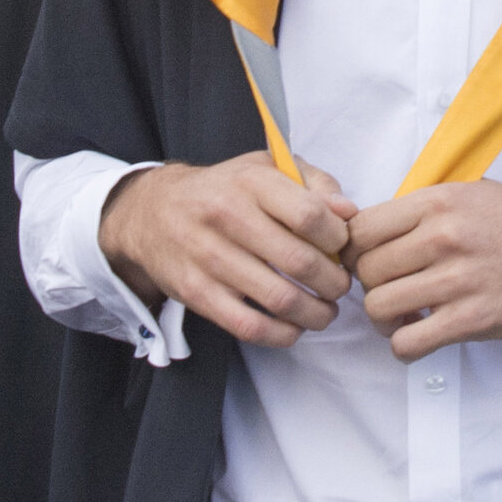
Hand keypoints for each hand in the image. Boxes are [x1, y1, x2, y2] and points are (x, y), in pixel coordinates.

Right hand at [96, 152, 354, 345]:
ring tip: (325, 310)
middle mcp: (226, 216)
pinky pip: (250, 326)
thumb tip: (349, 213)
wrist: (152, 213)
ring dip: (316, 313)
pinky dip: (283, 334)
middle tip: (340, 285)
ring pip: (281, 300)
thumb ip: (315, 183)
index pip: (310, 215)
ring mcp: (208, 257)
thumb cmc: (225, 190)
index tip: (343, 246)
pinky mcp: (196, 293)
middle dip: (334, 282)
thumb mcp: (267, 167)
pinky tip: (294, 327)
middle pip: (301, 262)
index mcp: (250, 181)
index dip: (339, 238)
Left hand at [345, 184, 501, 360]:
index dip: (354, 250)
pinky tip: (421, 336)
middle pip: (365, 269)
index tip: (367, 261)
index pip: (361, 228)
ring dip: (385, 319)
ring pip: (378, 306)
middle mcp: (444, 236)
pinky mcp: (472, 320)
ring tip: (404, 317)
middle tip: (391, 290)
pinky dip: (404, 347)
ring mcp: (458, 280)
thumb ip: (425, 208)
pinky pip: (408, 343)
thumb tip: (372, 227)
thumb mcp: (474, 194)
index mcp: (439, 202)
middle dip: (371, 284)